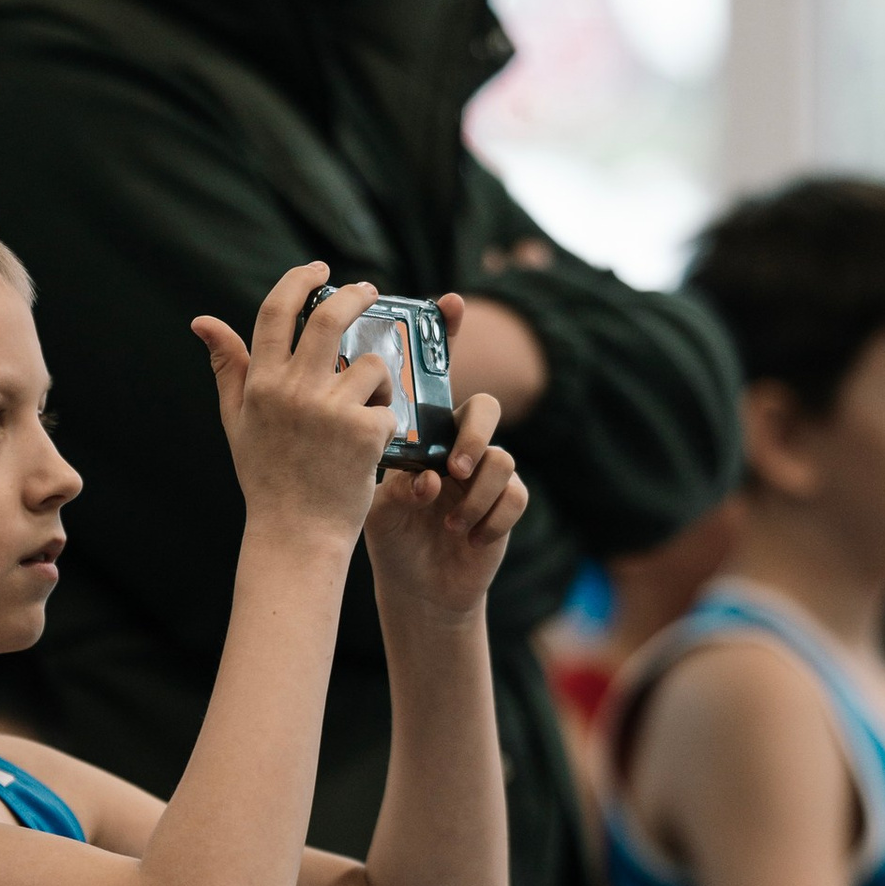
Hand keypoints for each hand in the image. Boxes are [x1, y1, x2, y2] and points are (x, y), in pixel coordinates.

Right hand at [190, 264, 412, 550]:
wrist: (297, 533)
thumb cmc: (268, 476)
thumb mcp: (238, 421)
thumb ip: (228, 368)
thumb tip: (203, 321)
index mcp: (261, 384)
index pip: (276, 312)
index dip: (298, 281)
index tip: (319, 270)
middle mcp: (293, 390)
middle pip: (330, 317)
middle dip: (355, 295)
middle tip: (368, 290)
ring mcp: (331, 410)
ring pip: (371, 364)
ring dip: (378, 378)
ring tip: (370, 402)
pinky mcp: (364, 432)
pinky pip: (389, 405)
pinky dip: (387, 419)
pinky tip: (373, 443)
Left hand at [365, 308, 527, 621]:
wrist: (413, 585)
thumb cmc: (387, 530)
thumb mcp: (369, 491)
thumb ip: (382, 464)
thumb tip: (408, 460)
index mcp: (423, 429)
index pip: (436, 374)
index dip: (447, 333)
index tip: (449, 301)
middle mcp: (458, 442)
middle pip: (484, 408)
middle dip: (473, 433)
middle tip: (453, 466)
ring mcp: (485, 473)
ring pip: (503, 457)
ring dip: (476, 489)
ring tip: (451, 517)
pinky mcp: (505, 506)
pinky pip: (515, 495)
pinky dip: (490, 518)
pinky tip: (466, 536)